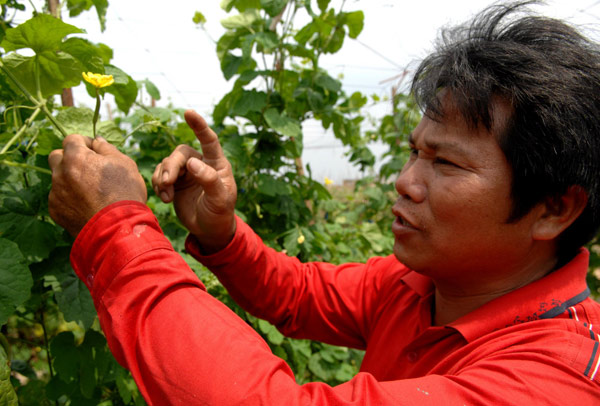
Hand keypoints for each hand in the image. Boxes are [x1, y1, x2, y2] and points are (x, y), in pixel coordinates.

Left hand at [48, 134, 146, 235]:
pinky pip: (59, 198)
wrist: (117, 228)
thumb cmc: (124, 193)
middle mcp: (60, 172)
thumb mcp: (125, 164)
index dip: (84, 143)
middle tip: (89, 168)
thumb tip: (97, 142)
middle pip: (57, 157)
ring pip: (58, 178)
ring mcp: (56, 192)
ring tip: (91, 191)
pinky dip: (70, 198)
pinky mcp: (55, 210)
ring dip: (70, 179)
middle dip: (70, 158)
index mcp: (76, 157)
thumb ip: (107, 149)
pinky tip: (87, 205)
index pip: (72, 139)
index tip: (95, 151)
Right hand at [152, 110, 236, 252]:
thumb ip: (209, 180)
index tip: (188, 112)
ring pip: (167, 164)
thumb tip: (192, 163)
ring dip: (162, 178)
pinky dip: (158, 185)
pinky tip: (165, 199)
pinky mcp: (175, 182)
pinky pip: (160, 175)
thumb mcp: (219, 200)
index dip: (199, 125)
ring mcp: (187, 172)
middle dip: (171, 167)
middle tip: (167, 183)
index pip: (209, 140)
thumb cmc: (219, 214)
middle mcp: (201, 163)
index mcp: (217, 164)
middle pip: (180, 154)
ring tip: (167, 197)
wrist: (209, 229)